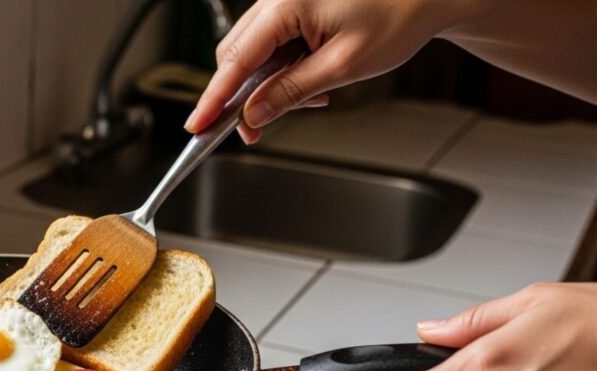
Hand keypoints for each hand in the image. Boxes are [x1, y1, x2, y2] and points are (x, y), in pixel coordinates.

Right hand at [184, 0, 462, 142]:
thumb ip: (291, 91)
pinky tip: (312, 83)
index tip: (197, 126)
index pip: (235, 62)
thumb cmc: (400, 15)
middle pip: (237, 55)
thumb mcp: (342, 66)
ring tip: (308, 100)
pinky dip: (284, 69)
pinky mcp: (296, 6)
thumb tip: (254, 114)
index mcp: (286, 5)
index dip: (214, 100)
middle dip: (243, 97)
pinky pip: (274, 43)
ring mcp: (285, 0)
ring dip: (269, 84)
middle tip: (253, 131)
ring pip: (255, 52)